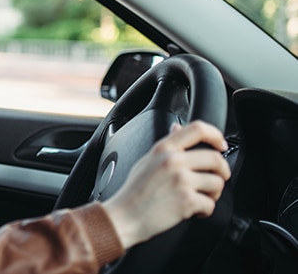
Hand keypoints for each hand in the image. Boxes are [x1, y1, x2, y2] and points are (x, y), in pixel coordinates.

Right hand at [102, 120, 230, 248]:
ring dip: (214, 193)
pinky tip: (193, 211)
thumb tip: (178, 128)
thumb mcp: (147, 160)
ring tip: (201, 198)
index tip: (220, 145)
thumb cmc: (134, 191)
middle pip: (215, 158)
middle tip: (218, 178)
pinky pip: (210, 204)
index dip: (216, 135)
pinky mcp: (186, 200)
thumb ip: (166, 145)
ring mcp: (180, 180)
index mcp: (163, 148)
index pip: (198, 129)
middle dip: (222, 171)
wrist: (124, 217)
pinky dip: (205, 210)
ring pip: (217, 182)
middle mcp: (173, 161)